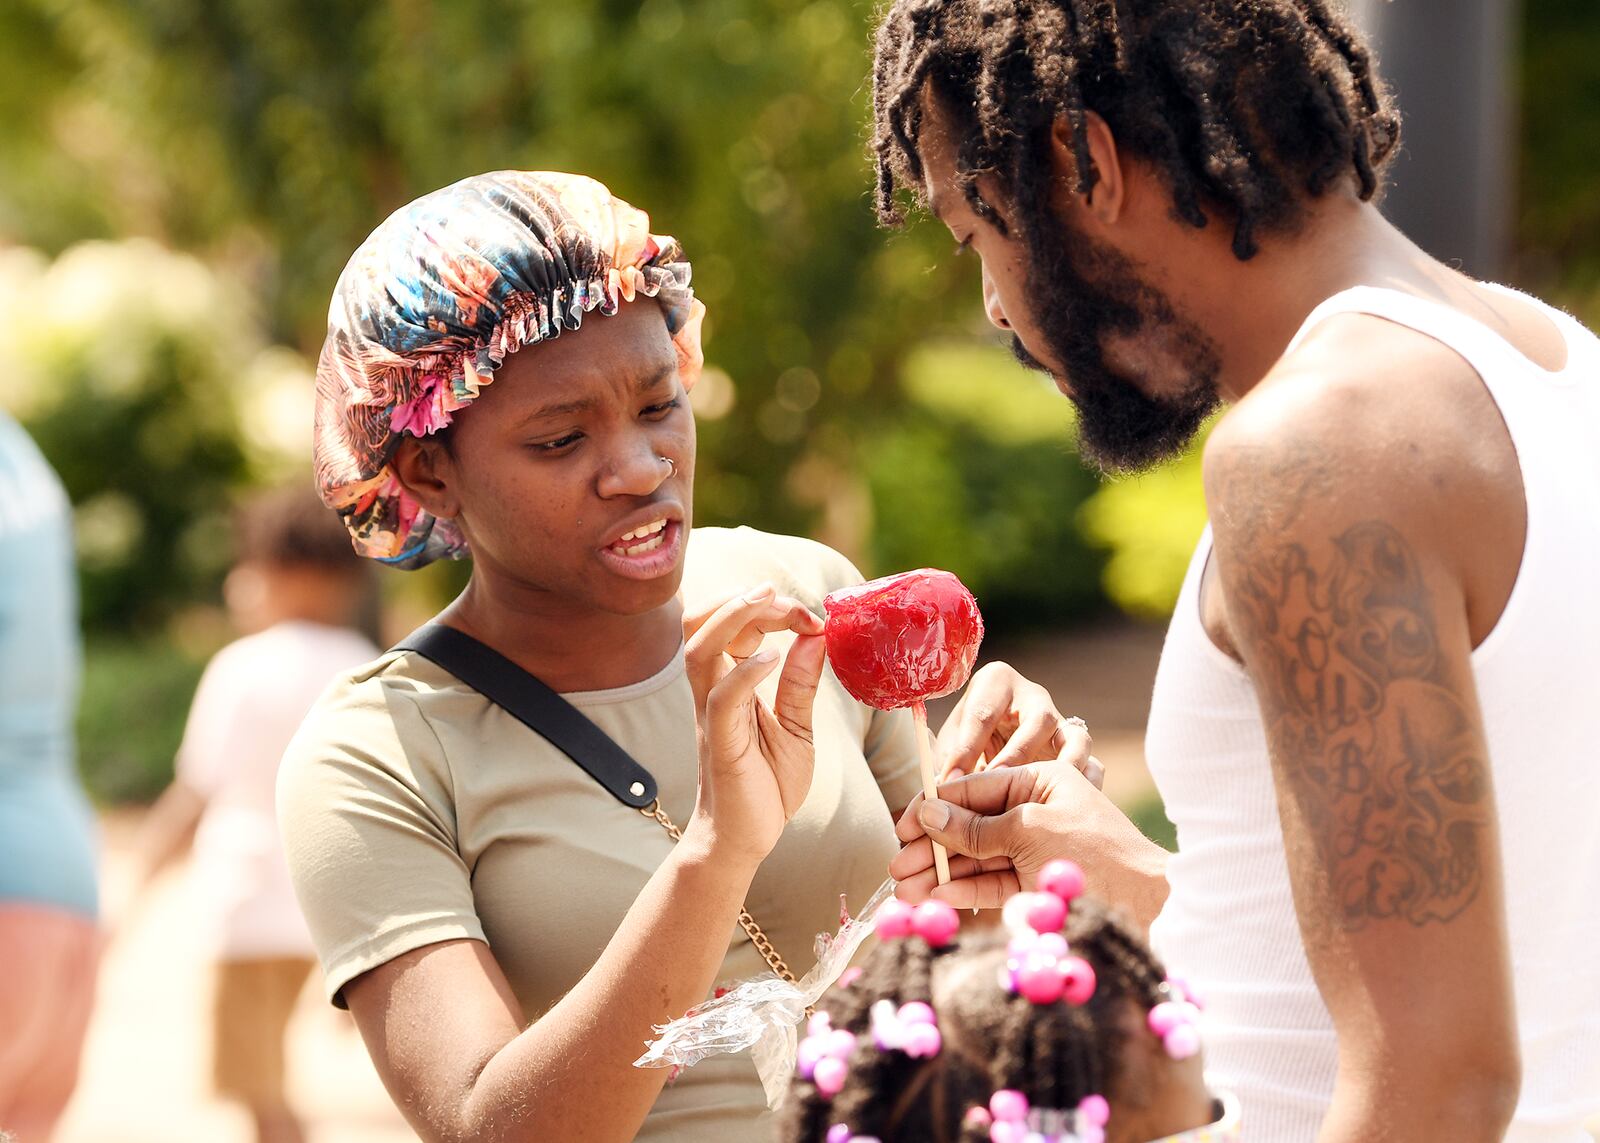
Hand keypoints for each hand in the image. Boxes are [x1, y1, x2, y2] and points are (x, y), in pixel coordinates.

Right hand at [682, 584, 826, 866]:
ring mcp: (712, 716)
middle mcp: (712, 692)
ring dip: (732, 617)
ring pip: (698, 650)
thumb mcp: (797, 727)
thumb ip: (801, 684)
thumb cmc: (766, 785)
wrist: (745, 841)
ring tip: (769, 602)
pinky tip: (775, 657)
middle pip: (699, 624)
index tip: (812, 618)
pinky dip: (746, 671)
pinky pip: (720, 698)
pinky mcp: (721, 744)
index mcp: (729, 684)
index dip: (769, 609)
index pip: (732, 625)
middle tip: (779, 595)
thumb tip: (817, 636)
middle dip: (738, 598)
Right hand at [889, 759, 1168, 929]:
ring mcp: (1031, 848)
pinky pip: (989, 883)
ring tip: (904, 891)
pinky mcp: (1032, 882)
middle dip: (931, 847)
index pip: (974, 788)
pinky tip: (933, 899)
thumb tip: (929, 813)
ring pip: (975, 858)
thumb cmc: (1096, 854)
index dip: (935, 807)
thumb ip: (978, 826)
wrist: (1149, 907)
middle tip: (896, 867)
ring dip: (939, 874)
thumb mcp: (1031, 830)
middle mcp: (1032, 810)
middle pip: (969, 825)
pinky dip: (961, 891)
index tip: (903, 826)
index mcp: (1038, 780)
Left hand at [937, 661, 1103, 786]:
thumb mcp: (949, 747)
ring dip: (1063, 769)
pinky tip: (1070, 811)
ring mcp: (1062, 722)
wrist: (990, 750)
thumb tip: (938, 793)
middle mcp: (1034, 697)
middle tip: (999, 788)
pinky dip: (1085, 787)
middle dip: (1018, 756)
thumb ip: (945, 766)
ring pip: (1075, 738)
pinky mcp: (1078, 751)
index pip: (982, 713)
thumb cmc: (964, 746)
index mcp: (996, 683)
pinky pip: (1092, 763)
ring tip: (1048, 798)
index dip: (966, 750)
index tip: (950, 783)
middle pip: (1038, 720)